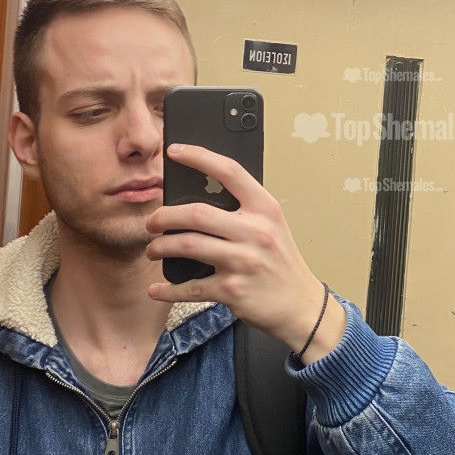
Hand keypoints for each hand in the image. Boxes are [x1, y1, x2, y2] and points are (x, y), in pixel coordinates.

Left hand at [145, 143, 345, 361]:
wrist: (301, 305)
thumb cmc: (281, 263)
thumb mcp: (272, 227)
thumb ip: (243, 211)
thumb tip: (196, 200)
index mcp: (265, 209)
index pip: (230, 171)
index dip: (199, 157)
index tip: (174, 150)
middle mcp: (255, 231)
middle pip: (197, 213)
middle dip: (164, 216)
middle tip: (153, 221)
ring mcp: (244, 261)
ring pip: (188, 246)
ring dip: (161, 247)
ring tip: (154, 249)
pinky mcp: (233, 290)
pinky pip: (190, 288)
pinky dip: (167, 289)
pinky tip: (157, 288)